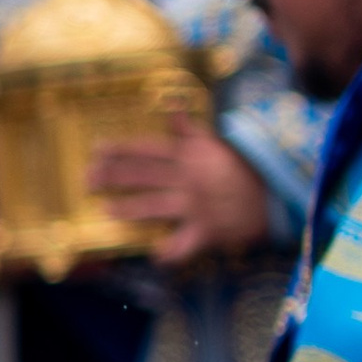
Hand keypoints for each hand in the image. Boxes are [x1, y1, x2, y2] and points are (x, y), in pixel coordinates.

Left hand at [87, 121, 271, 266]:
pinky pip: (184, 244)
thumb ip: (188, 129)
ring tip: (106, 210)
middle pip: (142, 176)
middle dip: (112, 177)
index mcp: (189, 156)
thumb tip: (171, 106)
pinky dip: (170, 252)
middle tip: (86, 180)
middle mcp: (188, 179)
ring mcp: (196, 206)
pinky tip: (155, 255)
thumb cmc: (240, 169)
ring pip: (155, 207)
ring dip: (128, 209)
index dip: (119, 149)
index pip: (147, 149)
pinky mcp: (207, 230)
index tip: (95, 150)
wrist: (275, 194)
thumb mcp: (216, 143)